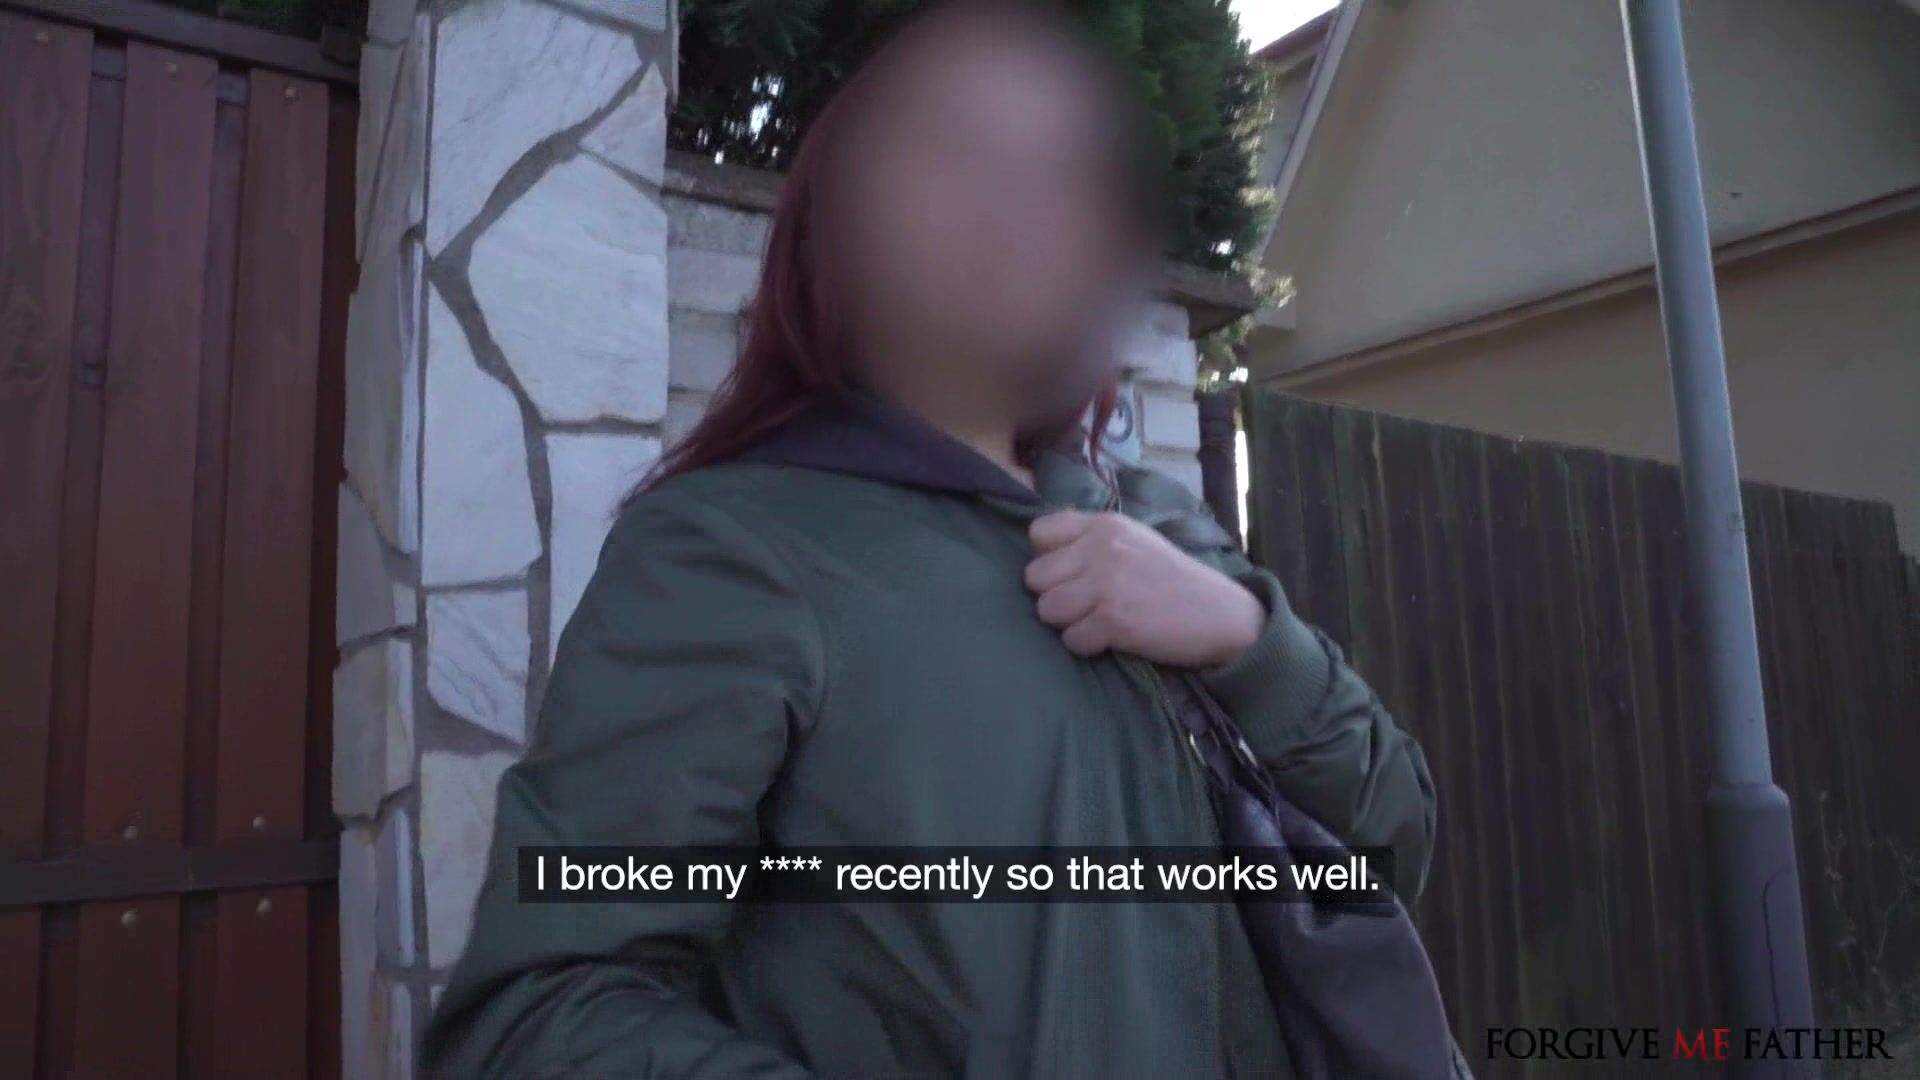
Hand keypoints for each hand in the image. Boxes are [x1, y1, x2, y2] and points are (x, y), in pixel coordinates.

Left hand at [1024, 510, 1264, 668]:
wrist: (1222, 616)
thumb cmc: (1175, 581)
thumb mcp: (1135, 542)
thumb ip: (1092, 540)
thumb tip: (1042, 549)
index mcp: (1106, 525)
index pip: (1039, 532)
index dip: (1047, 558)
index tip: (1071, 573)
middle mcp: (1102, 548)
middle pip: (1034, 577)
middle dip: (1054, 596)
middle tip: (1086, 605)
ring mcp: (1107, 583)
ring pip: (1046, 609)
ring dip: (1068, 623)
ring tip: (1099, 622)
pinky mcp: (1113, 620)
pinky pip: (1070, 639)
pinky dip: (1087, 646)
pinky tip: (1112, 639)